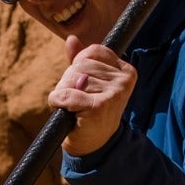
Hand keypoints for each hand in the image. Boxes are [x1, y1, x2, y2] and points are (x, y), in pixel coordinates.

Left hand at [49, 36, 135, 155]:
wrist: (93, 144)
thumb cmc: (91, 111)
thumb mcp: (90, 83)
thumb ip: (81, 60)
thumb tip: (71, 39)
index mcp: (126, 71)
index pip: (93, 51)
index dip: (78, 64)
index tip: (82, 83)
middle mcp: (124, 81)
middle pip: (80, 65)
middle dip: (69, 80)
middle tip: (76, 100)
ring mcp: (114, 94)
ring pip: (71, 79)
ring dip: (64, 92)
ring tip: (74, 107)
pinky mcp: (98, 107)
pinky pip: (67, 95)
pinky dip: (58, 101)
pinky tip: (64, 109)